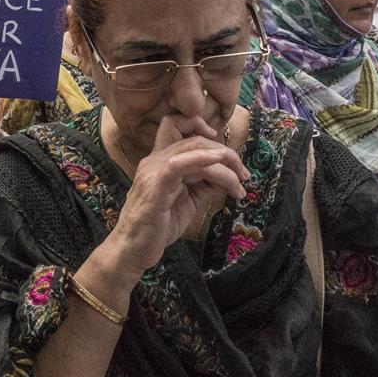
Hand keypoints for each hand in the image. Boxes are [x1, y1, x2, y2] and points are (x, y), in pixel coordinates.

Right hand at [102, 115, 249, 279]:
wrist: (134, 250)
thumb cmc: (157, 228)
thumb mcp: (187, 201)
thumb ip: (203, 184)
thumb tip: (226, 177)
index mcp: (160, 161)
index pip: (177, 127)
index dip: (200, 127)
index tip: (223, 150)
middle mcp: (155, 160)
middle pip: (195, 140)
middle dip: (226, 154)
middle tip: (243, 175)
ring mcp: (154, 170)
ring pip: (193, 150)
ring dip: (224, 163)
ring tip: (240, 182)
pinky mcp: (156, 184)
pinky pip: (179, 164)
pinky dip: (202, 158)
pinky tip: (219, 161)